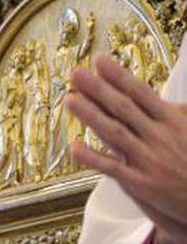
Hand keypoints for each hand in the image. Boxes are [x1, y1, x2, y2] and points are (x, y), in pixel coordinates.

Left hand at [66, 54, 186, 243]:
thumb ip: (178, 114)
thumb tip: (167, 100)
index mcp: (173, 120)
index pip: (141, 92)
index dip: (119, 76)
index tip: (99, 60)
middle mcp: (159, 136)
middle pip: (123, 108)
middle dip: (99, 89)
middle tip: (75, 73)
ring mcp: (149, 159)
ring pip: (115, 133)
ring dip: (90, 116)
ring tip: (69, 100)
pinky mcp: (141, 183)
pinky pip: (113, 168)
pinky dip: (93, 158)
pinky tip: (74, 147)